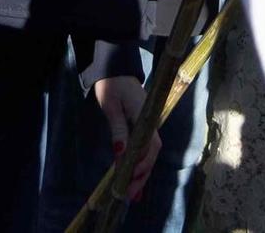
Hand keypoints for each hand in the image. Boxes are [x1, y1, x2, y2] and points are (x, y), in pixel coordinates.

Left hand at [93, 75, 161, 198]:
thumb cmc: (112, 85)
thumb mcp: (112, 107)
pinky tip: (136, 179)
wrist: (115, 69)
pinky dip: (141, 165)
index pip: (149, 146)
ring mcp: (149, 126)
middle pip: (152, 154)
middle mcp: (152, 124)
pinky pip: (145, 149)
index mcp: (146, 117)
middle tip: (131, 195)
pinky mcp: (144, 128)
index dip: (141, 164)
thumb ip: (118, 130)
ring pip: (149, 154)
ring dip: (142, 174)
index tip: (129, 178)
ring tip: (134, 195)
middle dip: (142, 175)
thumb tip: (121, 154)